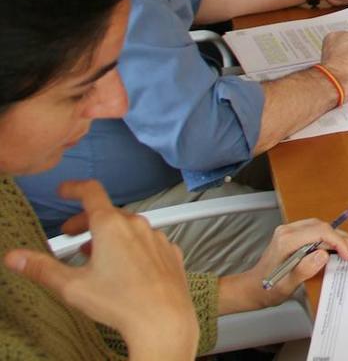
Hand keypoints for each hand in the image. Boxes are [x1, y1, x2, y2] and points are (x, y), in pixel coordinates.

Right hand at [3, 181, 197, 358]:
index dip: (74, 189)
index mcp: (111, 226)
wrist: (162, 319)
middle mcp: (137, 225)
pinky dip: (133, 248)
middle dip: (86, 222)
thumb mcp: (72, 286)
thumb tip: (17, 257)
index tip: (65, 191)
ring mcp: (156, 238)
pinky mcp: (169, 252)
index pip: (91, 192)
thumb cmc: (121, 302)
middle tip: (72, 237)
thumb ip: (42, 268)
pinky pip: (147, 243)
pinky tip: (126, 267)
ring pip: (129, 228)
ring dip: (110, 236)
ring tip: (96, 255)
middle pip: (108, 213)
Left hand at [219, 218, 347, 313]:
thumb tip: (323, 255)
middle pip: (325, 229)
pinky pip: (319, 232)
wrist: (250, 288)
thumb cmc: (266, 290)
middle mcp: (289, 231)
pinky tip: (347, 241)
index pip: (320, 233)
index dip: (338, 242)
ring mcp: (291, 231)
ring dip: (344, 236)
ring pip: (324, 228)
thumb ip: (303, 270)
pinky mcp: (295, 236)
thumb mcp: (284, 286)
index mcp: (287, 240)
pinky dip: (334, 237)